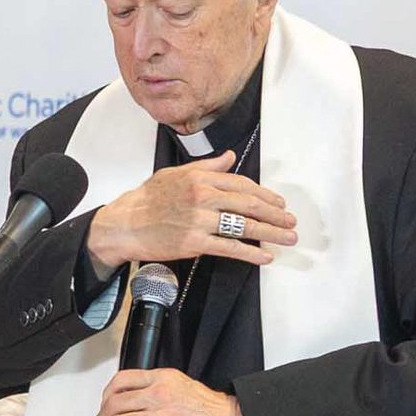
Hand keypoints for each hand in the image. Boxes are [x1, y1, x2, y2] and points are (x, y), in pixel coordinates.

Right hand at [86, 152, 296, 271]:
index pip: (242, 184)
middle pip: (248, 204)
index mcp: (200, 178)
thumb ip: (206, 167)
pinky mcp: (194, 243)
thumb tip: (229, 157)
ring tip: (287, 238)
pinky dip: (251, 253)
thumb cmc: (147, 200)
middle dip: (275, 214)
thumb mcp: (176, 174)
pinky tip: (265, 257)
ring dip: (271, 233)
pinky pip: (230, 248)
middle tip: (291, 222)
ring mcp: (199, 220)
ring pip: (244, 226)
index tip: (279, 204)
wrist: (125, 224)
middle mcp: (202, 197)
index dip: (265, 195)